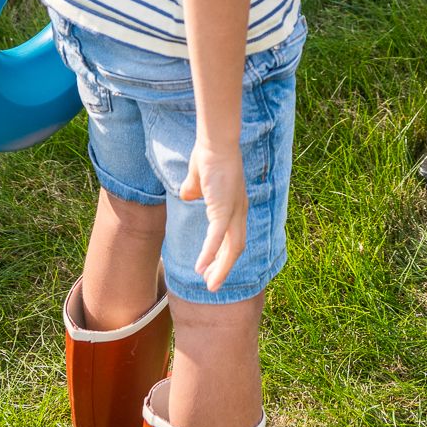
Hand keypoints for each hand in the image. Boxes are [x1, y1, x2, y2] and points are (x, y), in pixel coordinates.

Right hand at [180, 140, 247, 292]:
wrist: (215, 142)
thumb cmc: (208, 155)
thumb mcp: (199, 179)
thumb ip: (194, 190)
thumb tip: (187, 195)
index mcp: (235, 205)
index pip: (234, 236)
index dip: (225, 254)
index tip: (214, 269)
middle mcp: (239, 211)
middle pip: (236, 247)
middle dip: (224, 267)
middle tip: (212, 284)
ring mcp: (233, 210)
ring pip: (230, 248)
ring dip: (220, 268)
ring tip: (209, 284)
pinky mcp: (223, 208)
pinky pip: (216, 238)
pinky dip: (210, 254)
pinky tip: (200, 268)